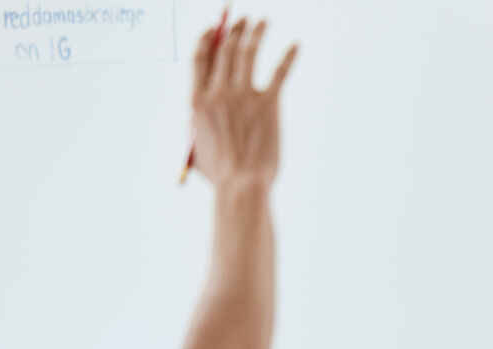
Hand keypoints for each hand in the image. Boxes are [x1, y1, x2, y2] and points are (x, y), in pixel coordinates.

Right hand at [190, 17, 298, 188]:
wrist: (241, 186)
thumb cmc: (220, 175)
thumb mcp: (197, 146)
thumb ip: (200, 124)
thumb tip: (206, 110)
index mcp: (196, 100)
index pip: (199, 57)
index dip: (208, 38)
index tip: (214, 28)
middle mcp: (217, 92)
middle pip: (224, 50)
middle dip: (234, 29)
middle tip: (243, 19)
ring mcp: (242, 96)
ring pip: (248, 53)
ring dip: (256, 33)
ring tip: (263, 21)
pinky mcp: (268, 105)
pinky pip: (279, 73)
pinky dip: (288, 56)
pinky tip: (296, 45)